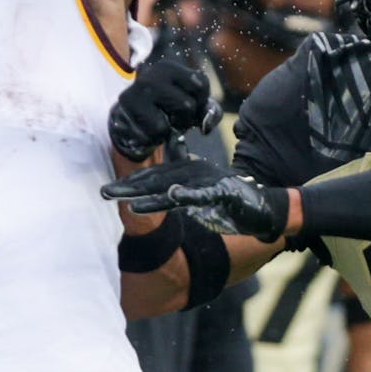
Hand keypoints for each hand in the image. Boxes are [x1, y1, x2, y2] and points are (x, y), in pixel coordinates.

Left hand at [101, 159, 290, 242]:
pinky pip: (201, 194)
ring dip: (150, 197)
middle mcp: (194, 173)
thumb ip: (184, 177)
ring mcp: (207, 182)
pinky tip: (173, 195)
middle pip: (155, 181)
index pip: (152, 176)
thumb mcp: (203, 186)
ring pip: (173, 188)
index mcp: (186, 172)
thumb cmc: (232, 197)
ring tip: (128, 204)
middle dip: (128, 188)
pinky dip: (187, 194)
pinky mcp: (222, 192)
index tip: (107, 189)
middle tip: (104, 193)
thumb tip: (168, 164)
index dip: (129, 182)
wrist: (266, 207)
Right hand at [108, 58, 219, 161]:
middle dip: (185, 118)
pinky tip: (147, 127)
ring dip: (172, 127)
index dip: (200, 102)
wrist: (128, 122)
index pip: (201, 84)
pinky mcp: (130, 105)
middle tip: (171, 117)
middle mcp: (154, 74)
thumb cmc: (164, 111)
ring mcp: (140, 88)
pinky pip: (159, 129)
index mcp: (169, 68)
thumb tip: (206, 126)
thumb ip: (209, 111)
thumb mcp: (190, 104)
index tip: (187, 104)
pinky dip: (158, 135)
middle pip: (189, 105)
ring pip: (176, 116)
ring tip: (160, 121)